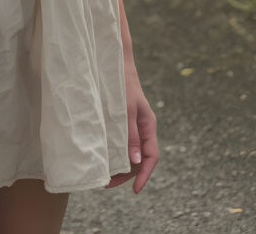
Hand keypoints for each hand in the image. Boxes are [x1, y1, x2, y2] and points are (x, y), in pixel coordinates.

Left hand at [104, 61, 158, 193]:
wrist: (115, 64)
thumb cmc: (122, 85)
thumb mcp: (126, 111)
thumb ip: (130, 135)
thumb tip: (134, 162)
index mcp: (148, 125)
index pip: (151, 157)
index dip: (144, 175)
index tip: (135, 190)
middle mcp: (142, 128)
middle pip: (139, 159)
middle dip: (127, 175)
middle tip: (108, 184)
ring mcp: (133, 126)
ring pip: (130, 153)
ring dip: (119, 166)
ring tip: (104, 176)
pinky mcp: (122, 123)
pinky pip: (122, 143)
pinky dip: (115, 154)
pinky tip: (104, 159)